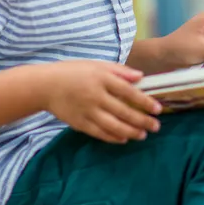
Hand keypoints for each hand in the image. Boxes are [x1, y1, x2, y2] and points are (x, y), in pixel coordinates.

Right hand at [42, 60, 162, 142]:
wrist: (45, 86)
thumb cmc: (73, 72)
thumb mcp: (97, 65)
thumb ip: (119, 71)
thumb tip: (141, 76)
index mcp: (101, 79)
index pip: (128, 92)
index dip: (144, 102)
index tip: (158, 109)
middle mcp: (95, 96)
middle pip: (123, 111)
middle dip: (142, 121)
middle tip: (156, 126)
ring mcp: (87, 111)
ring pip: (113, 126)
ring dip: (131, 132)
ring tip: (143, 135)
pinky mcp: (79, 123)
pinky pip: (99, 133)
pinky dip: (113, 137)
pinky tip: (124, 139)